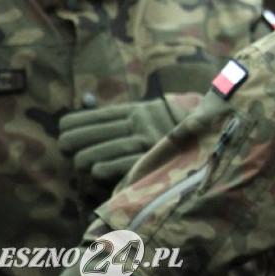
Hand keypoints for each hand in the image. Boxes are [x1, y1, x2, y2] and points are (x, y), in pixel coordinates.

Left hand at [58, 98, 178, 182]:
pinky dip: (102, 169)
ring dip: (83, 158)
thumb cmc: (171, 128)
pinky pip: (118, 164)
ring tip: (78, 163)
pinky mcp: (152, 160)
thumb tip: (85, 104)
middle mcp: (141, 124)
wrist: (211, 136)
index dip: (75, 122)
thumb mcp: (148, 114)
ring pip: (102, 150)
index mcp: (138, 111)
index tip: (62, 129)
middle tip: (65, 147)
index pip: (97, 116)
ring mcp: (146, 142)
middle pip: (94, 132)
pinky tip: (95, 171)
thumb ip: (120, 114)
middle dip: (72, 141)